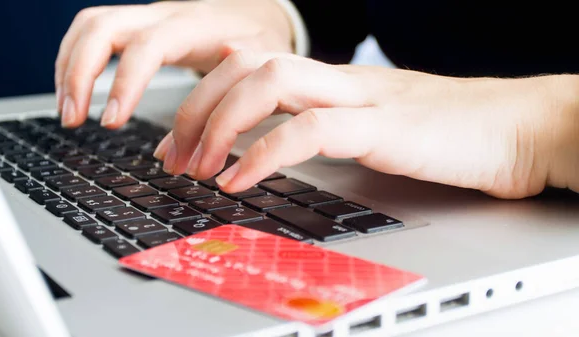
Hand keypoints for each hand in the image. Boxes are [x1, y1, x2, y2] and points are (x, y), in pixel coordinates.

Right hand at [55, 0, 292, 127]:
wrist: (257, 12)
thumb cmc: (259, 40)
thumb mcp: (258, 66)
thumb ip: (230, 96)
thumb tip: (197, 132)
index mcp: (195, 28)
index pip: (148, 46)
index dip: (125, 82)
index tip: (112, 121)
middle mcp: (164, 16)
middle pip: (103, 27)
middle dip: (79, 74)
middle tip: (74, 120)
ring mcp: (147, 17)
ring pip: (91, 25)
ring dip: (69, 67)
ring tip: (69, 112)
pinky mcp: (139, 26)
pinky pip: (94, 31)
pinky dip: (76, 59)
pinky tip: (75, 89)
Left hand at [153, 50, 578, 198]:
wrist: (520, 128)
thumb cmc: (452, 134)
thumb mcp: (376, 126)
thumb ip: (332, 128)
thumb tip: (286, 146)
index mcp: (337, 81)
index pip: (253, 66)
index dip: (205, 96)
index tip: (181, 140)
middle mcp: (342, 80)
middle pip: (247, 65)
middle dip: (197, 108)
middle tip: (173, 157)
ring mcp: (362, 99)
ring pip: (269, 83)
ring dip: (219, 124)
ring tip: (197, 168)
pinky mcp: (384, 128)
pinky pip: (309, 129)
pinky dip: (263, 153)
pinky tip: (239, 180)